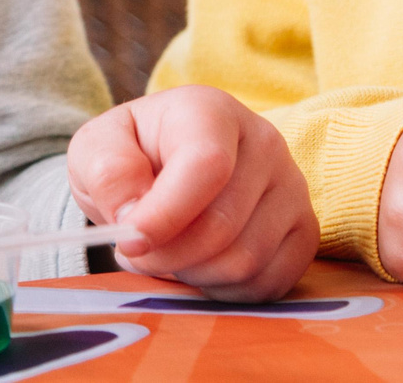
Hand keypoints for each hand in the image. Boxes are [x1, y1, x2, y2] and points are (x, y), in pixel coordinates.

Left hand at [67, 86, 317, 298]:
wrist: (170, 159)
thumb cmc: (134, 153)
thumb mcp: (96, 149)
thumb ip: (107, 172)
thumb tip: (131, 215)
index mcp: (211, 112)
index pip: (206, 167)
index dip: (164, 216)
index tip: (128, 242)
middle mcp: (265, 142)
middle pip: (222, 227)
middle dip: (167, 257)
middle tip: (139, 252)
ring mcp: (292, 185)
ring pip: (246, 261)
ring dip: (194, 275)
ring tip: (170, 255)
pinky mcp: (305, 227)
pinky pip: (272, 281)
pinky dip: (228, 291)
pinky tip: (204, 267)